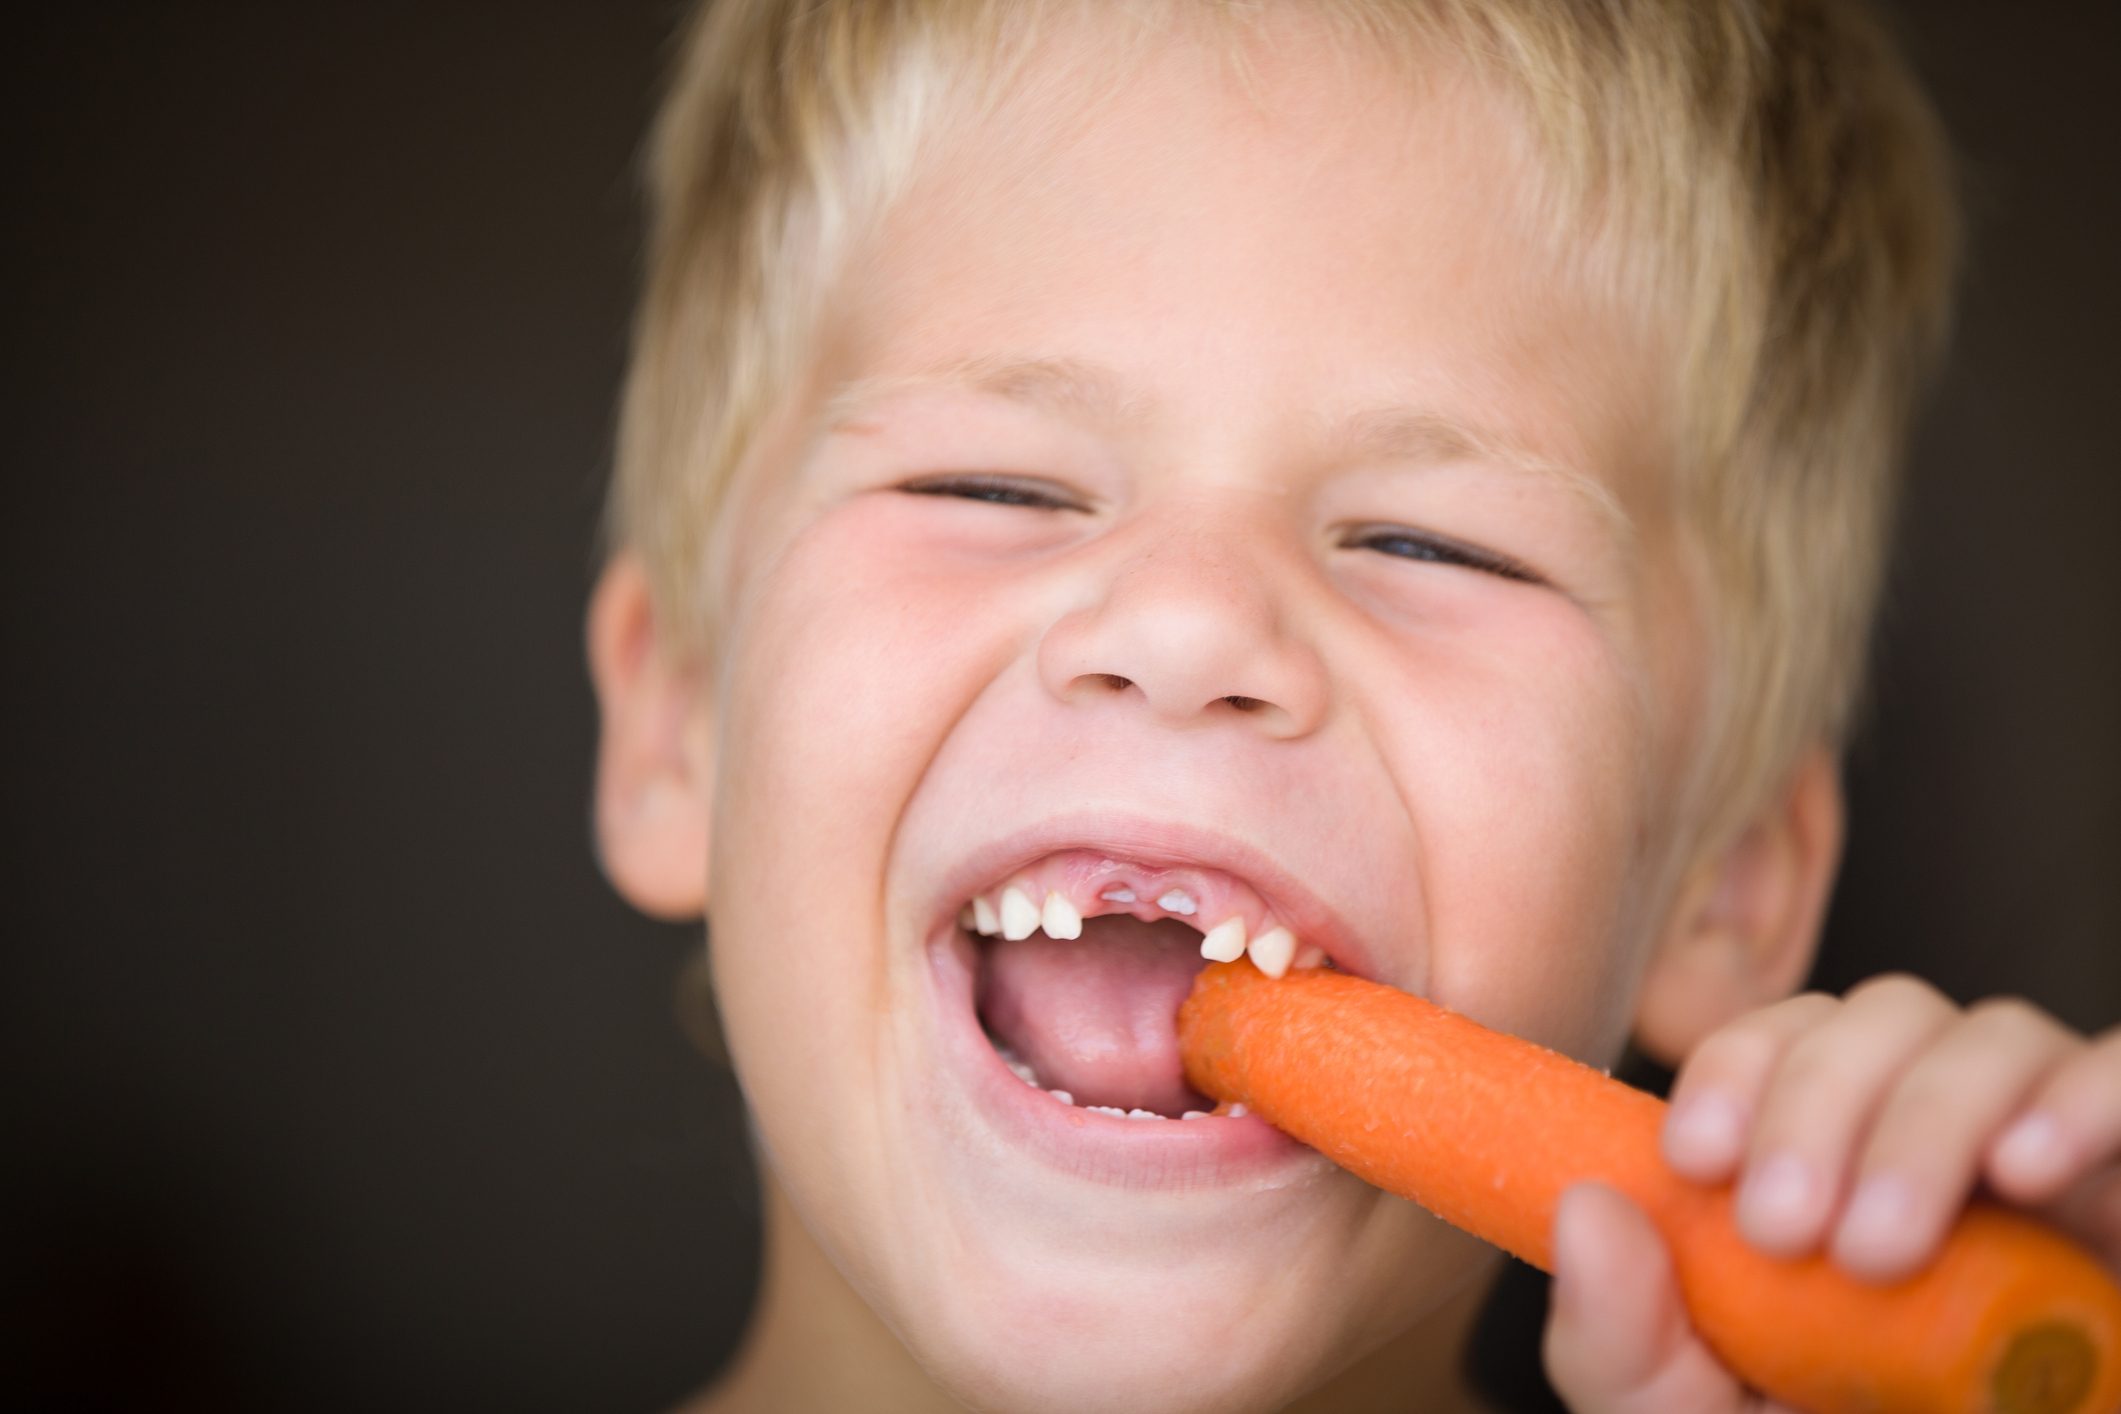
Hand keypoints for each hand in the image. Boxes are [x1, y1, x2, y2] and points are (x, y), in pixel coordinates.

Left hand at [1543, 976, 2120, 1410]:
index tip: (1694, 1159)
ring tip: (1878, 1248)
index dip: (1734, 1066)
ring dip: (1922, 1120)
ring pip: (1994, 1036)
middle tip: (1784, 1227)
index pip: (1783, 1041)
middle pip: (1881, 1018)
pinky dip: (2086, 1097)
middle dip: (1815, 1099)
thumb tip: (1585, 1210)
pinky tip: (2029, 1169)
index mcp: (1838, 1170)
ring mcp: (2057, 1171)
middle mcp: (1945, 1149)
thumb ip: (1619, 1339)